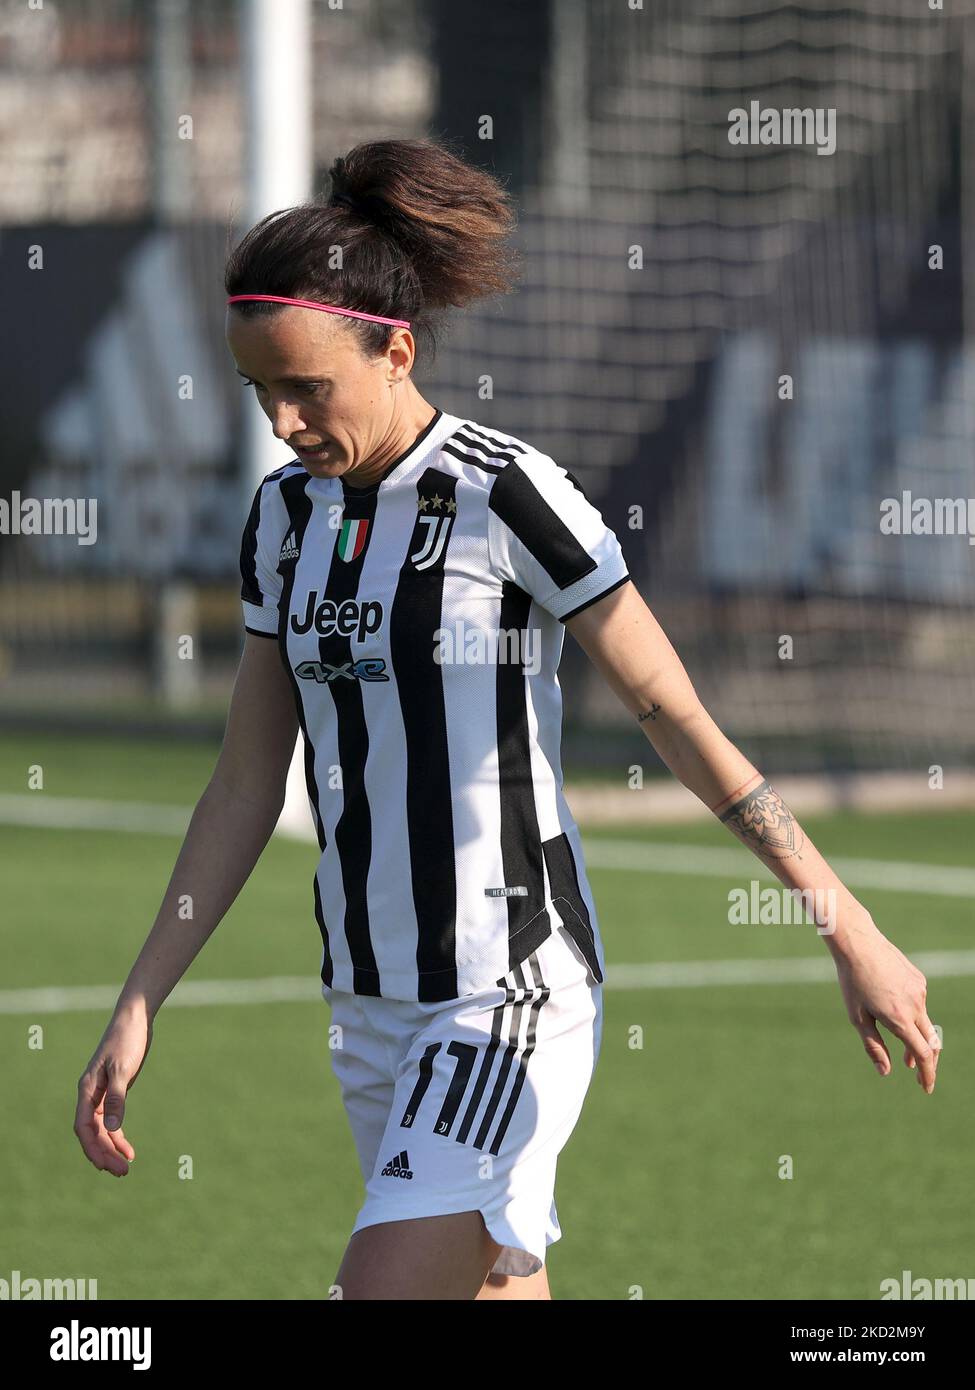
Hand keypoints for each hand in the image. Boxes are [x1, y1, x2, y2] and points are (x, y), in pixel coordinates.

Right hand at [74, 1005, 152, 1175]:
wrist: (135, 1020)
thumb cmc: (126, 1041)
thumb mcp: (122, 1069)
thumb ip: (117, 1098)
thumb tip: (113, 1127)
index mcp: (87, 1090)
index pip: (84, 1127)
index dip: (93, 1148)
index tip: (106, 1165)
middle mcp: (90, 1095)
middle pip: (93, 1133)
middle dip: (104, 1153)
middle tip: (122, 1172)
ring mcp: (101, 1095)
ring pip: (102, 1130)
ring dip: (111, 1148)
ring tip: (125, 1166)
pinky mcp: (114, 1092)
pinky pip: (111, 1121)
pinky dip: (119, 1136)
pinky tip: (128, 1149)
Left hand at [832, 919, 941, 1092]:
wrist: (858, 943)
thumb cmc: (852, 981)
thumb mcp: (857, 1017)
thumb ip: (873, 1046)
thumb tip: (886, 1072)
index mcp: (900, 1018)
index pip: (923, 1054)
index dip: (927, 1074)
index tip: (926, 1088)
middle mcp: (915, 1005)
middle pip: (931, 1042)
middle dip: (927, 1062)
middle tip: (918, 1075)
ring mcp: (920, 991)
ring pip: (925, 1023)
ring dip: (918, 1040)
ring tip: (906, 1056)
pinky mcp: (919, 980)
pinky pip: (920, 1004)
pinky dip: (913, 1017)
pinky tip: (896, 1013)